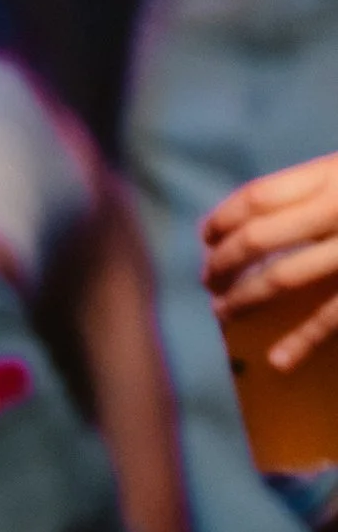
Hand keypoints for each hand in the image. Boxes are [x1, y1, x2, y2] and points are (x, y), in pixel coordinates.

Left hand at [200, 152, 337, 369]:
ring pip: (283, 277)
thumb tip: (264, 218)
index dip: (223, 219)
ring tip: (224, 311)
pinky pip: (331, 317)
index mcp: (335, 173)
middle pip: (258, 237)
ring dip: (245, 299)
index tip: (206, 236)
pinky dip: (301, 341)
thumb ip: (322, 186)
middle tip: (208, 279)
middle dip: (224, 262)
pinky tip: (279, 359)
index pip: (257, 197)